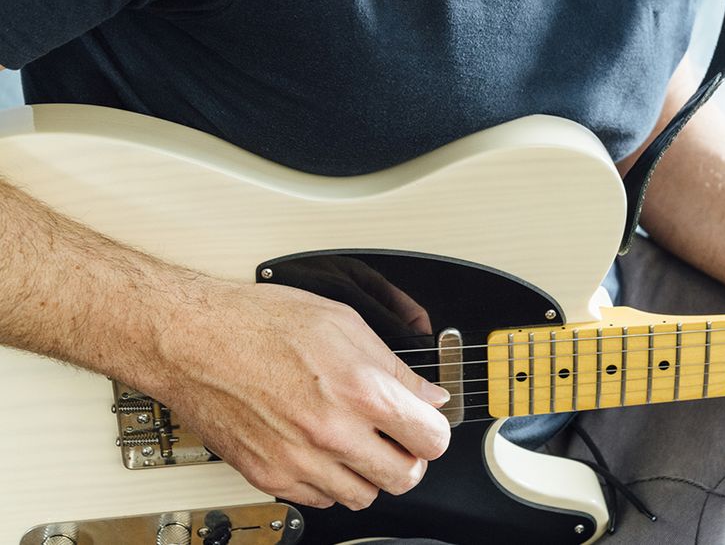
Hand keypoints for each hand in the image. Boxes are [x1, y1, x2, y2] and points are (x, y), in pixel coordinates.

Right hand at [148, 280, 450, 509]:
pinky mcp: (268, 476)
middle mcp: (332, 433)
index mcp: (360, 391)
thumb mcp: (343, 323)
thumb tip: (427, 394)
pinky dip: (329, 482)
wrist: (190, 340)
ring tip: (358, 443)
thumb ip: (394, 366)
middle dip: (410, 458)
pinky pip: (319, 500)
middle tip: (398, 438)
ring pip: (363, 496)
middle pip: (405, 478)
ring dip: (370, 474)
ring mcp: (299, 461)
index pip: (432, 439)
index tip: (427, 424)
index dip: (434, 430)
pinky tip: (323, 452)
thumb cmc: (257, 323)